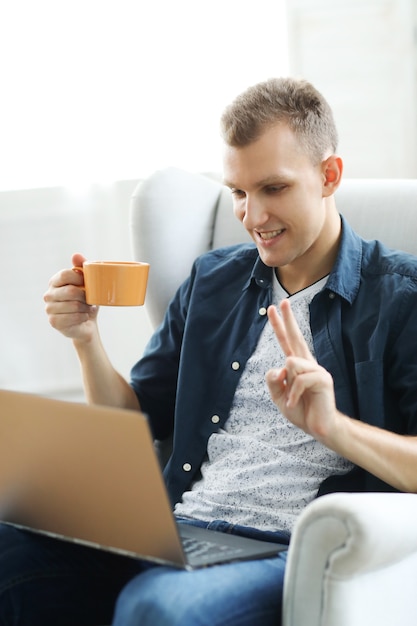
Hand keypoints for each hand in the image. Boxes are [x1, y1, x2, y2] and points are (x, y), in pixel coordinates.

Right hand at [44, 253, 98, 341]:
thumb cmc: (85, 301)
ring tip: (88, 308)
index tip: (88, 283)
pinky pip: (74, 317)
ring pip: (74, 305)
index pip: (64, 274)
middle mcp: (48, 294)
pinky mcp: (54, 322)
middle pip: (71, 291)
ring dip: (86, 308)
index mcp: (55, 281)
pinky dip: (83, 317)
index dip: (79, 278)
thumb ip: (82, 267)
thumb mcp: (87, 283)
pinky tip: (84, 316)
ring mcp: (49, 309)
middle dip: (85, 296)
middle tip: (90, 300)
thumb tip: (75, 255)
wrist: (85, 323)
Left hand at [266, 300, 337, 441]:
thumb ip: (273, 381)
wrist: (319, 428)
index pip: (286, 341)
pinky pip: (299, 379)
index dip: (280, 325)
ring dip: (288, 386)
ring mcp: (316, 369)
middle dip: (288, 319)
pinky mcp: (323, 379)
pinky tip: (296, 404)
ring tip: (294, 400)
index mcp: (296, 366)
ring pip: (291, 362)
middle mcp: (307, 364)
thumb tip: (279, 367)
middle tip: (282, 301)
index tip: (273, 308)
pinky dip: (293, 394)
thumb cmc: (301, 410)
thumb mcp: (278, 397)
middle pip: (295, 337)